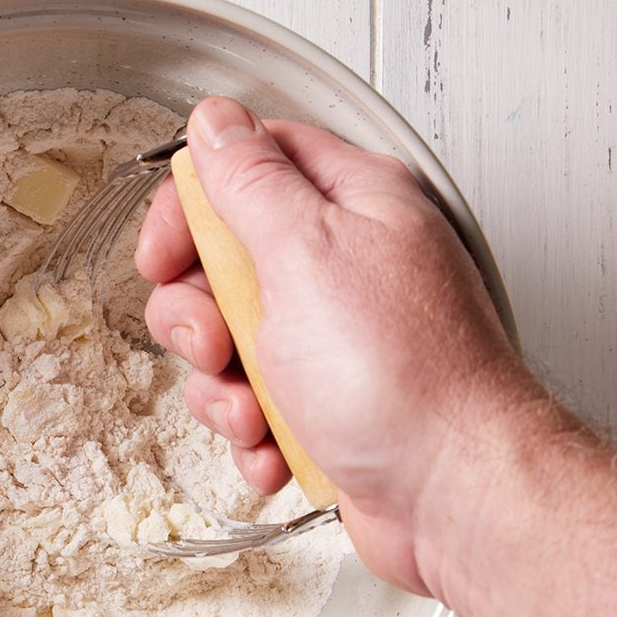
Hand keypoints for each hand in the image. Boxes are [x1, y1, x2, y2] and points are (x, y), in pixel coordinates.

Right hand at [136, 97, 529, 596]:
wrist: (452, 495)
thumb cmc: (404, 376)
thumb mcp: (307, 252)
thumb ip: (251, 180)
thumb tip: (215, 122)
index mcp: (350, 204)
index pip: (248, 165)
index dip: (192, 204)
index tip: (165, 252)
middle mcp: (341, 264)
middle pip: (221, 261)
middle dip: (197, 314)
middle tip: (218, 341)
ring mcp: (329, 336)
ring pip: (224, 340)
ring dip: (221, 387)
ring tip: (256, 409)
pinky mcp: (319, 399)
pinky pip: (247, 400)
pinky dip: (250, 430)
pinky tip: (276, 443)